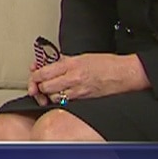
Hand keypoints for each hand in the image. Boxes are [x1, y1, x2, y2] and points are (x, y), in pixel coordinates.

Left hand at [28, 52, 150, 105]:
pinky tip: (62, 95)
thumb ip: (65, 61)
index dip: (35, 75)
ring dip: (50, 95)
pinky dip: (61, 100)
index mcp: (71, 64)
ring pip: (54, 96)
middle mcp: (73, 78)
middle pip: (45, 86)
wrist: (124, 74)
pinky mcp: (84, 99)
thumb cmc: (107, 63)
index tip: (34, 76)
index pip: (44, 72)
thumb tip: (51, 63)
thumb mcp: (82, 56)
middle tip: (40, 84)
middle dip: (40, 86)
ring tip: (51, 90)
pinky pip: (65, 102)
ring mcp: (78, 90)